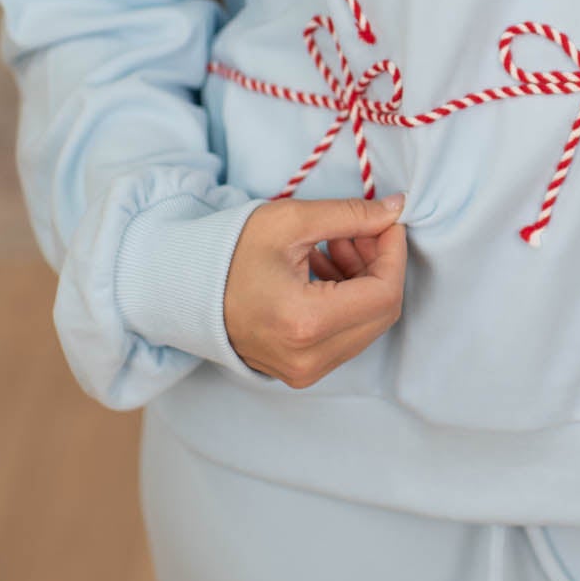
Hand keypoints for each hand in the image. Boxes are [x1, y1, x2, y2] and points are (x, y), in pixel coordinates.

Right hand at [224, 193, 407, 387]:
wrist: (181, 290)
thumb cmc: (227, 253)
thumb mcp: (290, 222)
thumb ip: (350, 215)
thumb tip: (398, 208)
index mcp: (305, 323)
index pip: (384, 294)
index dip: (394, 254)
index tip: (387, 223)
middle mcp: (309, 358)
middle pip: (381, 313)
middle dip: (380, 267)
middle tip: (361, 231)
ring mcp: (305, 371)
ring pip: (366, 326)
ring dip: (363, 283)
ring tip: (335, 245)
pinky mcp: (301, 372)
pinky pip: (345, 337)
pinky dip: (347, 302)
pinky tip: (324, 270)